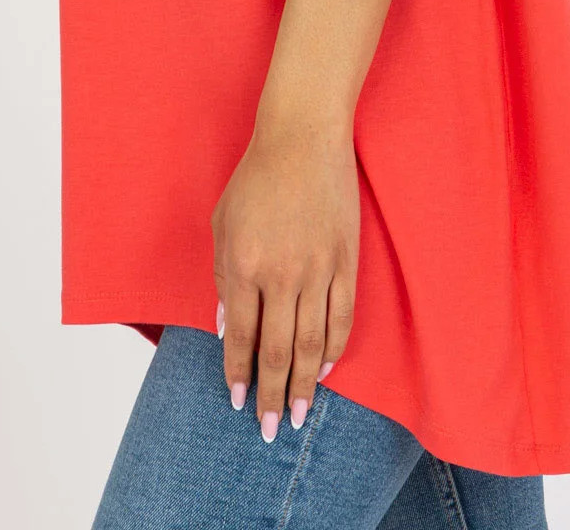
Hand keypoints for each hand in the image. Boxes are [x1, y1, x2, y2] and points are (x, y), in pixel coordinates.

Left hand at [211, 120, 358, 440]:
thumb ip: (223, 277)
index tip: (237, 402)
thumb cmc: (255, 179)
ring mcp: (318, 270)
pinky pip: (342, 319)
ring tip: (297, 416)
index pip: (241, 336)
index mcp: (244, 264)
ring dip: (303, 386)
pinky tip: (322, 371)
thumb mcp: (223, 223)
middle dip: (271, 396)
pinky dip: (333, 350)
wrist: (303, 139)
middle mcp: (282, 274)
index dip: (238, 374)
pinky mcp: (346, 263)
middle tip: (268, 429)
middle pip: (277, 351)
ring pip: (312, 344)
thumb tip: (227, 328)